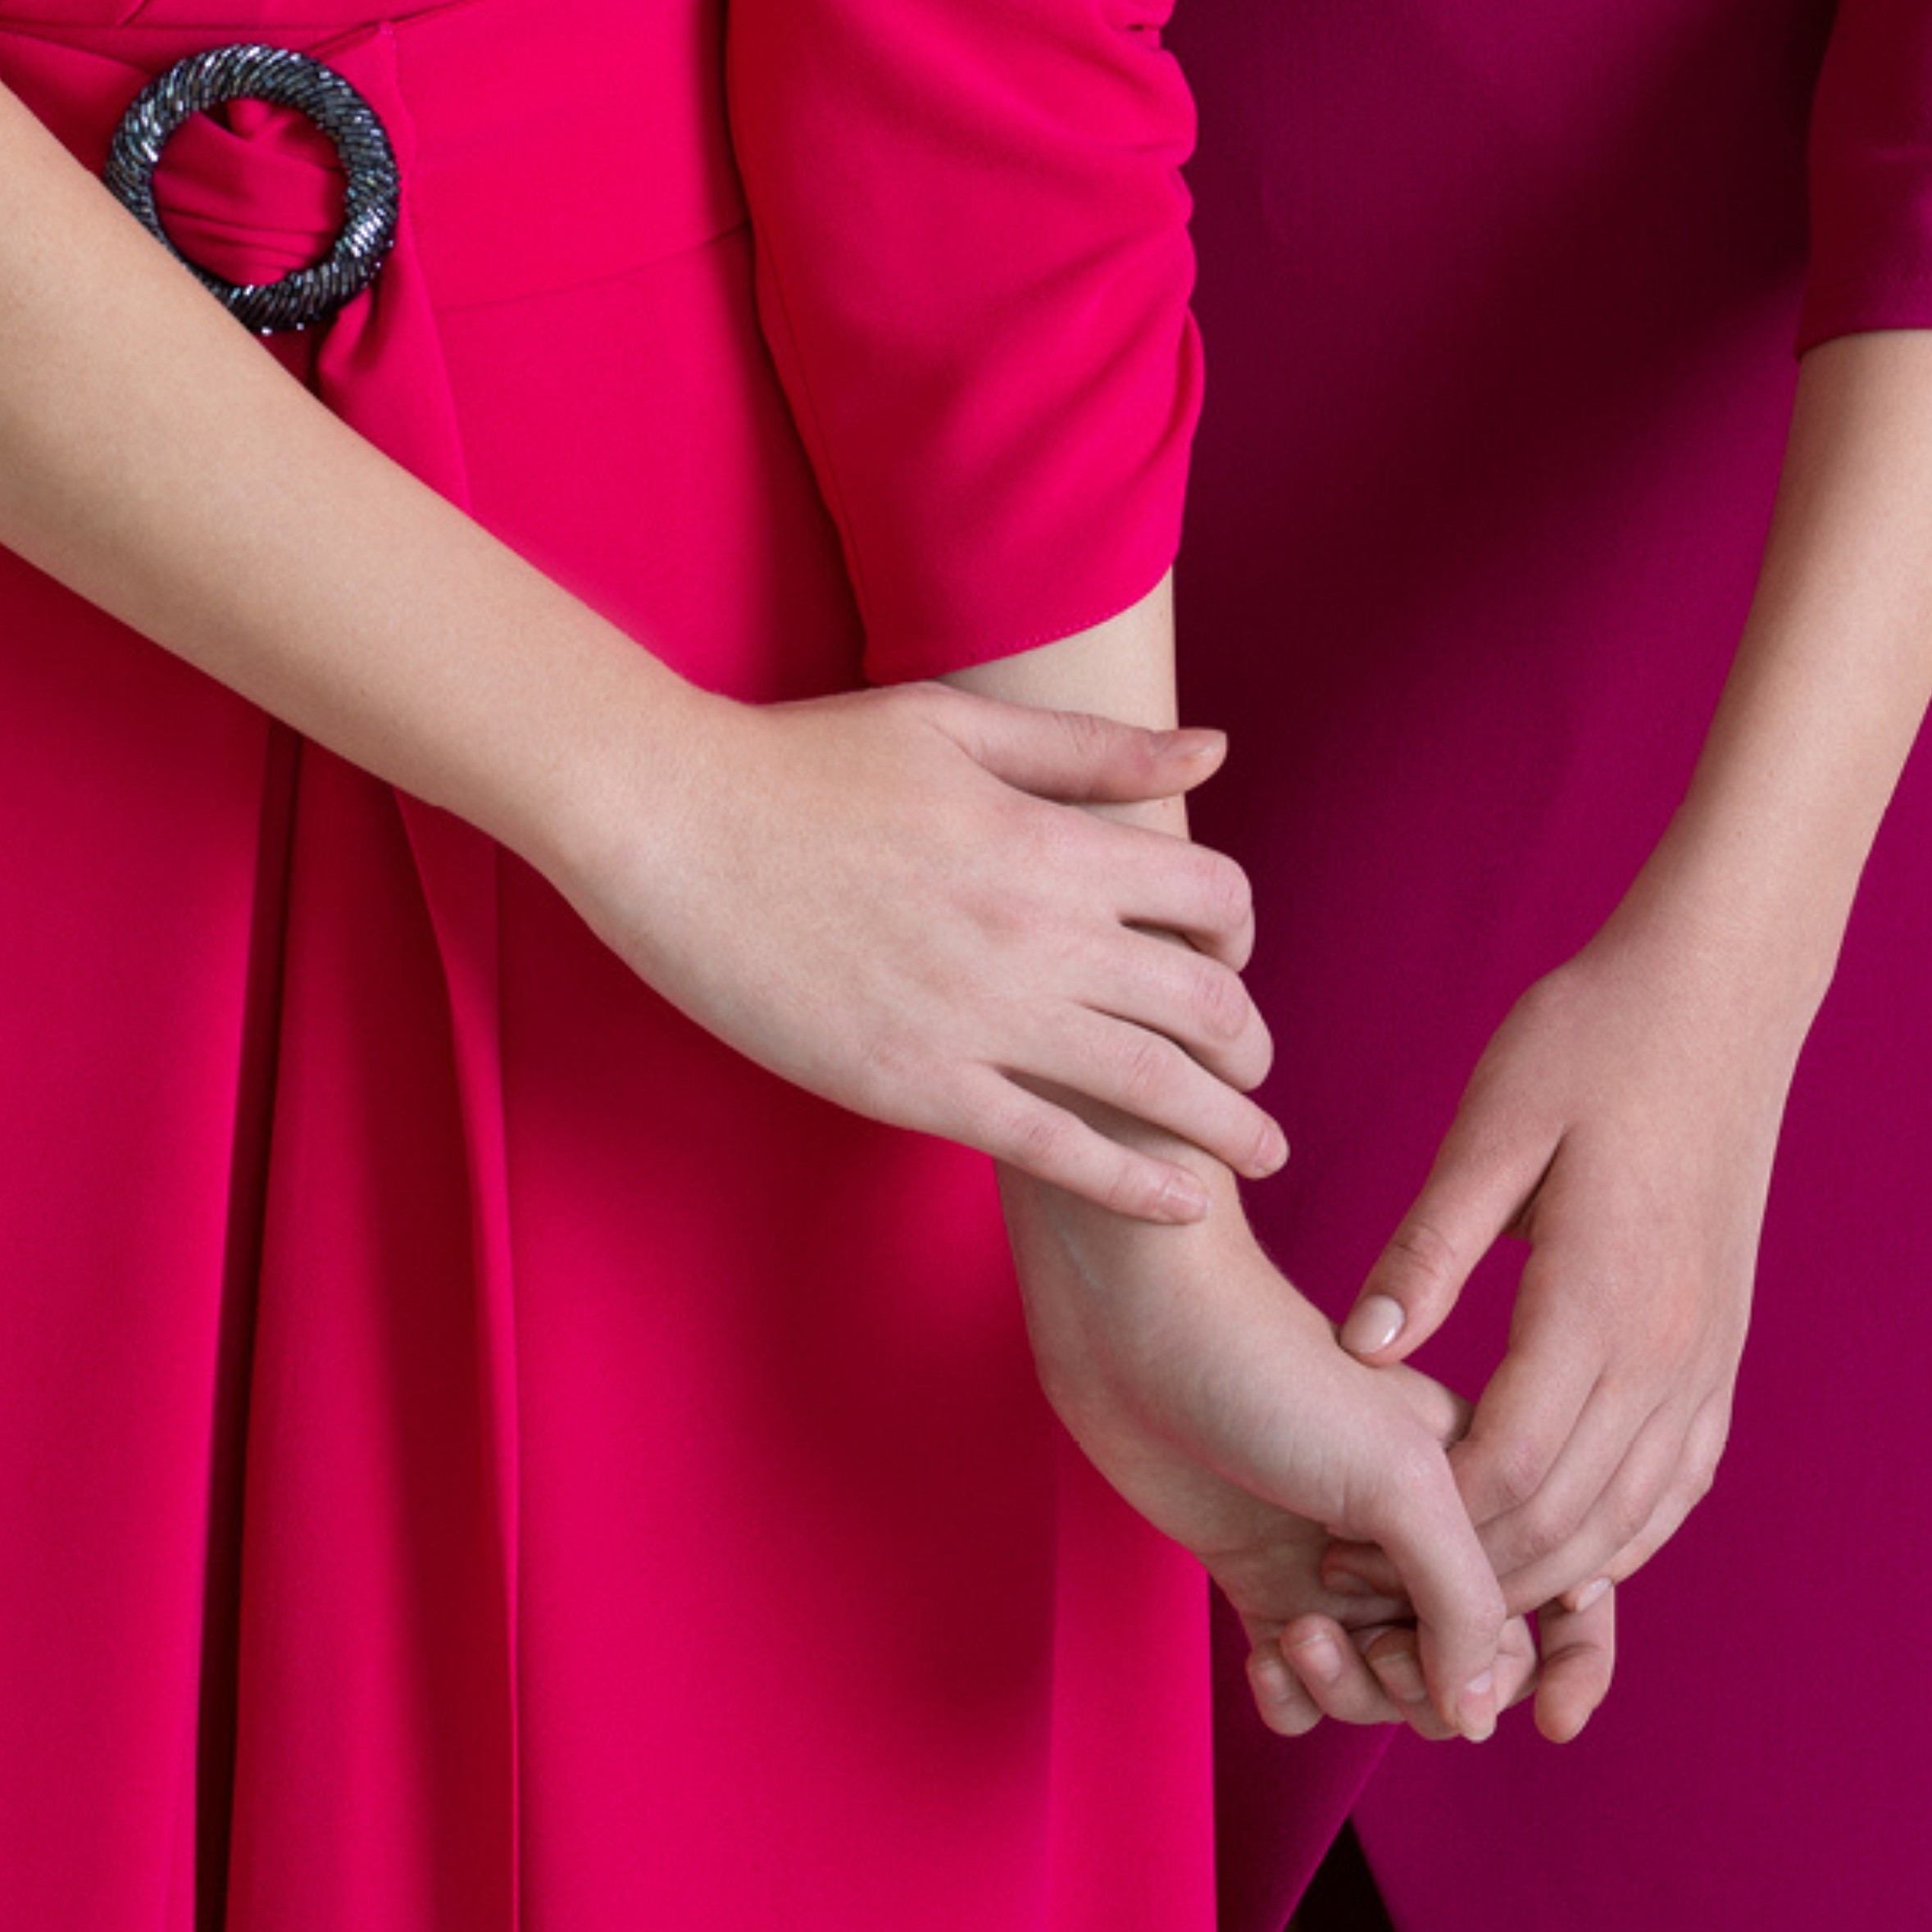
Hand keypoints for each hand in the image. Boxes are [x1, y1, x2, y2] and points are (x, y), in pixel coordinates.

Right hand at [560, 678, 1285, 1222]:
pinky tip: (1177, 1205)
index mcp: (1048, 839)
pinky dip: (1133, 1185)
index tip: (1229, 956)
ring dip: (1226, 1127)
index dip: (1239, 929)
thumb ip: (1089, 750)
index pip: (1208, 893)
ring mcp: (978, 1015)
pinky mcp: (916, 1083)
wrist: (671, 820)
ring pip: (1150, 1088)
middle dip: (1250, 1047)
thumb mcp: (955, 726)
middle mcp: (1034, 930)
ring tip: (1260, 1154)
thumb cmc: (803, 760)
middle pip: (1203, 1003)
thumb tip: (1213, 752)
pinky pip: (1055, 1149)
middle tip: (1257, 1080)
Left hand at [1002, 1171, 1532, 1743]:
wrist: (1139, 1323)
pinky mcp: (1261, 1579)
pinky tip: (1263, 1653)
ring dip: (1348, 1688)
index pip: (1546, 1603)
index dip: (1541, 1664)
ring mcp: (1336, 1559)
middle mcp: (1411, 1529)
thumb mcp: (1400, 1479)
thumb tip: (1478, 1721)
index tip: (1542, 1712)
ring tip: (1300, 1632)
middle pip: (1459, 1669)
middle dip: (1422, 1684)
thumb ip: (1463, 1601)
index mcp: (1475, 1485)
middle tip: (1378, 1646)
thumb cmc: (1277, 1374)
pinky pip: (1302, 1689)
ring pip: (1377, 1688)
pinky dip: (1290, 1695)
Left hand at [1333, 881, 1804, 1744]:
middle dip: (1467, 1578)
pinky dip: (1614, 1538)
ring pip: (1624, 1524)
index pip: (1505, 1470)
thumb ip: (1429, 1248)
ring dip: (1539, 1575)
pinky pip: (1673, 1487)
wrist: (1719, 994)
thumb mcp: (1495, 1125)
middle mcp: (1666, 1354)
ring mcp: (1707, 1361)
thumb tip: (1359, 1353)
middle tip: (1370, 1596)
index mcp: (1598, 1300)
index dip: (1423, 1529)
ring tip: (1445, 1594)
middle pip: (1563, 1523)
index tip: (1338, 1547)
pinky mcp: (1722, 1354)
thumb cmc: (1590, 1041)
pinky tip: (1557, 1548)